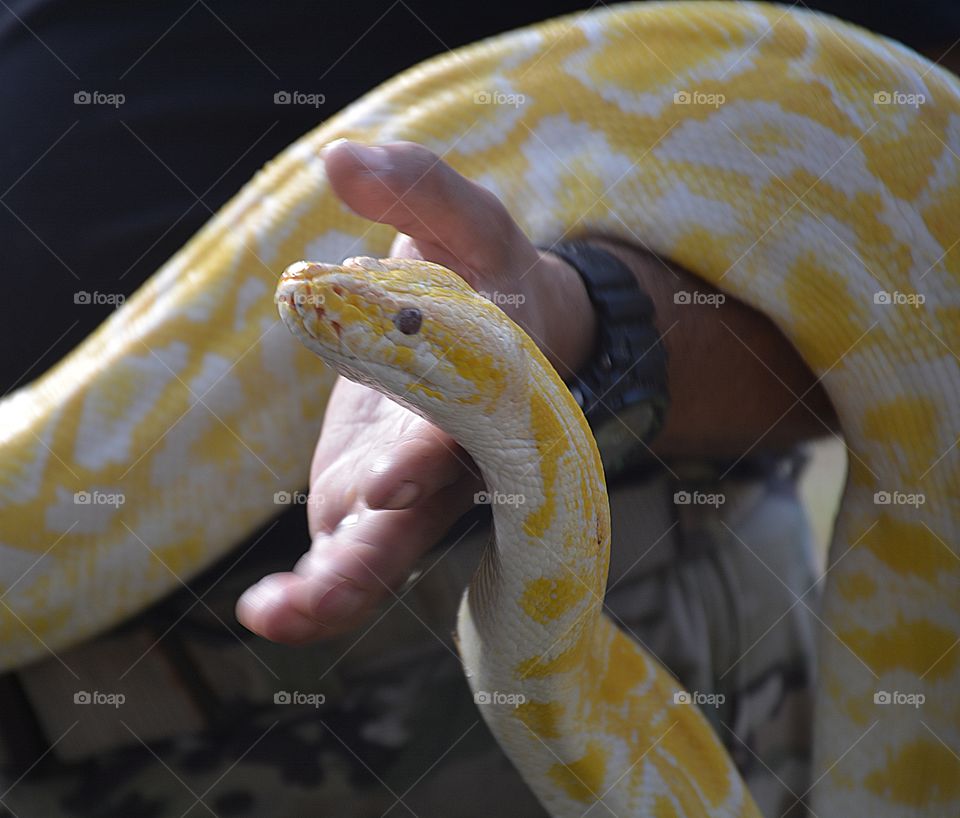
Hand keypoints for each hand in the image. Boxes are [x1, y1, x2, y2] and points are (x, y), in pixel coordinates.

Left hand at [236, 140, 595, 642]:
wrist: (500, 338)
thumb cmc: (492, 278)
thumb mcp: (469, 222)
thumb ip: (417, 187)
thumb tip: (337, 162)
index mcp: (492, 392)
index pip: (465, 429)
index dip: (429, 455)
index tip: (387, 483)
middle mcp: (455, 456)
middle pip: (421, 520)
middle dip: (374, 553)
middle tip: (320, 590)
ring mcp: (410, 489)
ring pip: (381, 558)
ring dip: (330, 597)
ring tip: (269, 616)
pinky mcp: (368, 500)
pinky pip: (345, 559)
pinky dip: (311, 594)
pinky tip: (264, 612)